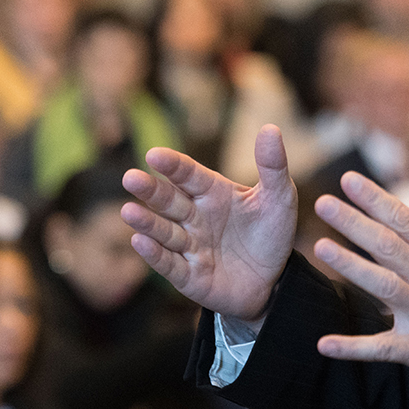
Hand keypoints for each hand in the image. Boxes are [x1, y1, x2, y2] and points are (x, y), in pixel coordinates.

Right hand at [121, 125, 296, 320]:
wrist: (275, 280)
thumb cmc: (270, 233)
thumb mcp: (279, 198)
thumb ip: (273, 166)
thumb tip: (270, 128)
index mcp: (212, 193)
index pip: (189, 175)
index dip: (173, 166)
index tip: (155, 155)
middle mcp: (195, 217)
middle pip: (169, 200)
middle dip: (150, 190)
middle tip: (130, 177)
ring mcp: (190, 246)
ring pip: (164, 231)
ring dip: (147, 222)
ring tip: (129, 211)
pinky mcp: (189, 276)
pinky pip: (170, 264)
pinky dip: (155, 254)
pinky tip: (139, 242)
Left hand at [312, 171, 408, 404]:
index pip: (406, 220)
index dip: (376, 199)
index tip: (348, 180)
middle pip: (390, 246)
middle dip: (355, 222)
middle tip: (323, 202)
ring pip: (385, 285)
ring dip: (351, 266)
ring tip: (321, 247)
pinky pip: (382, 348)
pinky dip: (352, 347)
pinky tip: (325, 344)